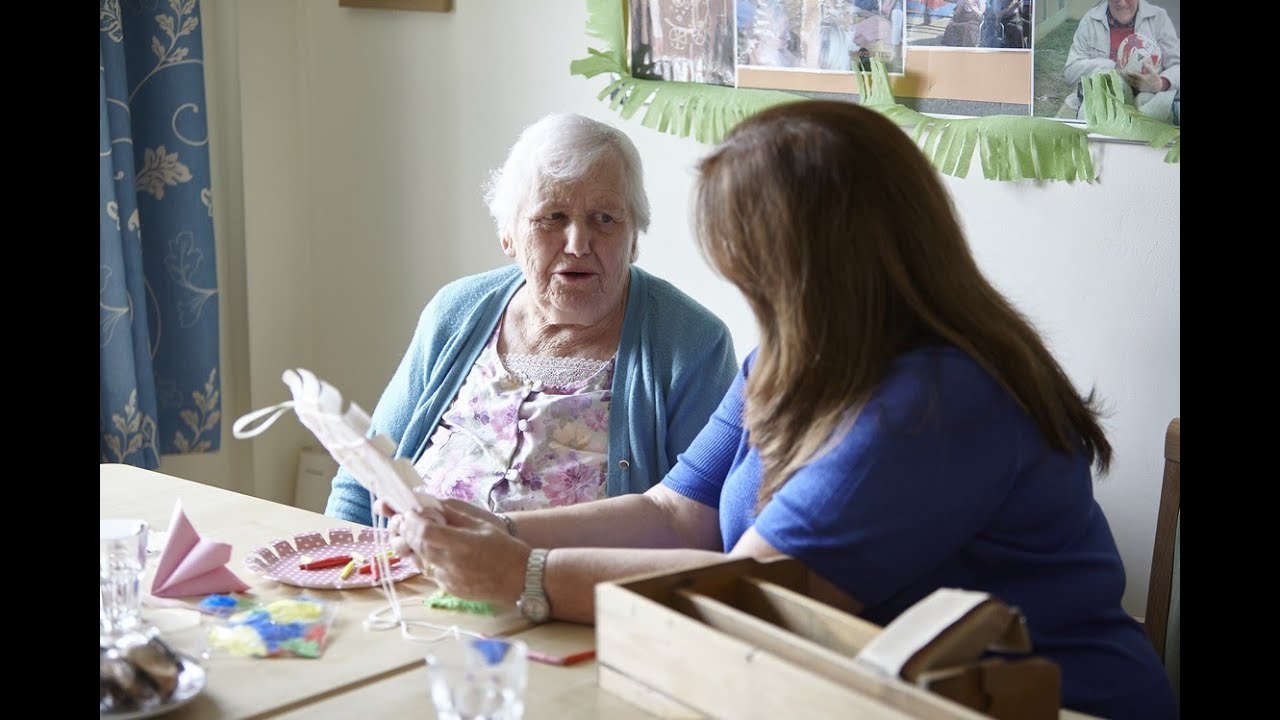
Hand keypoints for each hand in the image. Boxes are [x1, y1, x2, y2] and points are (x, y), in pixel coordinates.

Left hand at [391, 501, 529, 603]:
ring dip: (414, 547)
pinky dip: (426, 560)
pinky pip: (430, 573)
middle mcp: (451, 564)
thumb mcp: (481, 525)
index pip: (425, 532)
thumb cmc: (505, 548)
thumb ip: (455, 516)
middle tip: (405, 521)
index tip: (409, 513)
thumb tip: (433, 506)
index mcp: (461, 544)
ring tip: (414, 535)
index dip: (412, 521)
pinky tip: (430, 551)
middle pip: (418, 546)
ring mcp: (449, 580)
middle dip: (408, 532)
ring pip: (420, 561)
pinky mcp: (450, 590)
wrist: (520, 578)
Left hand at [1123, 68, 1164, 93]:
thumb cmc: (1155, 78)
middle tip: (1120, 73)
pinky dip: (1129, 83)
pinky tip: (1126, 81)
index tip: (1125, 70)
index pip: (1134, 75)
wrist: (1157, 87)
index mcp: (1142, 78)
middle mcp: (1139, 83)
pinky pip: (1132, 86)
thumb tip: (1144, 62)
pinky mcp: (1138, 89)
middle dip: (1125, 76)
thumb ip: (1148, 67)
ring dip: (1126, 80)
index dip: (1129, 73)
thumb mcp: (1153, 72)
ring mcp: (1138, 86)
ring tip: (1121, 77)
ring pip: (1130, 83)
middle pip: (1130, 79)